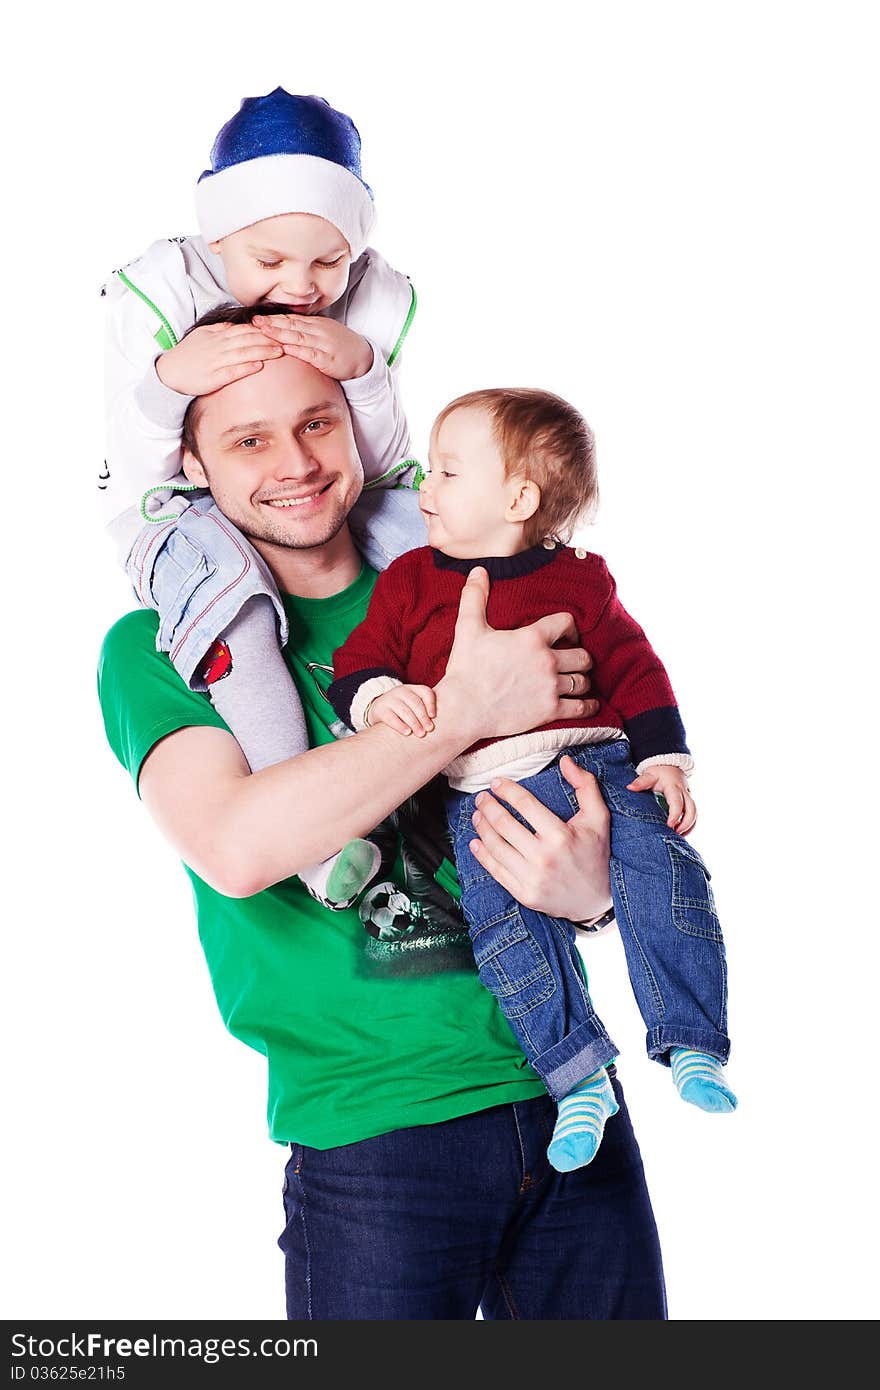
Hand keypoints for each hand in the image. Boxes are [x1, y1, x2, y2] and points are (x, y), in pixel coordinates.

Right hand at [155, 323, 283, 394]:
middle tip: (287, 340)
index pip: (245, 329)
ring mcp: (216, 361)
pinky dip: (246, 368)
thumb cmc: (188, 355)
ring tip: (279, 352)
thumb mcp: (202, 336)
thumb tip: (235, 325)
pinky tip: (259, 366)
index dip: (263, 329)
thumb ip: (220, 329)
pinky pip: (232, 371)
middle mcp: (219, 346)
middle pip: (248, 339)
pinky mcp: (214, 377)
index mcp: (218, 336)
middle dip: (268, 339)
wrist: (169, 372)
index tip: (279, 330)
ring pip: (243, 353)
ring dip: (262, 352)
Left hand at [252, 314, 373, 380]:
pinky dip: (299, 351)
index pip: (290, 319)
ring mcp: (323, 344)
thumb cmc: (340, 346)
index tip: (256, 318)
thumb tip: (281, 329)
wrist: (362, 357)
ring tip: (264, 332)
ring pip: (299, 337)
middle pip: (291, 325)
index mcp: (315, 324)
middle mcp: (318, 331)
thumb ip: (303, 330)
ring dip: (281, 334)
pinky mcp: (328, 358)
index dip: (273, 318)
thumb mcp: (321, 333)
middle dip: (272, 323)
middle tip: (254, 321)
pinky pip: (312, 354)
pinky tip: (287, 349)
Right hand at [368, 684, 436, 736]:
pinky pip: (391, 717)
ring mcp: (390, 699)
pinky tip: (407, 732)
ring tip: (421, 734)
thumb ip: (426, 710)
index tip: (434, 716)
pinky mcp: (380, 709)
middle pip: (415, 703)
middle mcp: (402, 691)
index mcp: (413, 689)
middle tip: (429, 729)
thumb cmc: (404, 709)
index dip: (431, 704)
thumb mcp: (414, 705)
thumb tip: (445, 723)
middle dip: (423, 717)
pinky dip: (400, 725)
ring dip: (414, 723)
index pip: (425, 692)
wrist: (379, 708)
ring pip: (404, 710)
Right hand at [437, 567, 597, 744]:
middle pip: (582, 655)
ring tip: (577, 681)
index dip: (570, 628)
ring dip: (583, 680)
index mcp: (532, 637)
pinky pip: (581, 708)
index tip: (567, 635)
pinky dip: (588, 705)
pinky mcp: (550, 711)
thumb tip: (478, 571)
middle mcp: (547, 661)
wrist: (463, 709)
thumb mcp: (468, 628)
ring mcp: (550, 687)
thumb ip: (475, 597)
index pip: (567, 623)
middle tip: (574, 659)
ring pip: (584, 681)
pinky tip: (588, 704)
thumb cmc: (465, 669)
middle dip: (580, 656)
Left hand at [469, 756, 611, 917]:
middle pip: (505, 825)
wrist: (596, 901)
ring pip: (496, 847)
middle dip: (488, 807)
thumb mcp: (598, 818)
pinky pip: (496, 871)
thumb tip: (566, 761)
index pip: (525, 805)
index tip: (496, 783)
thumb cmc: (596, 855)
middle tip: (481, 797)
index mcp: (561, 836)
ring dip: (482, 828)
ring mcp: (532, 878)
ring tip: (477, 815)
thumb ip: (585, 786)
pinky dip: (482, 855)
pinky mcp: (524, 894)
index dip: (507, 790)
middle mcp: (544, 857)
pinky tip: (475, 842)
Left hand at [627, 763, 695, 834]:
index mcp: (674, 788)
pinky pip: (693, 814)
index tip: (669, 826)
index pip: (678, 803)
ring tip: (678, 835)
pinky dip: (689, 824)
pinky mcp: (689, 801)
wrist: (669, 765)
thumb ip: (641, 782)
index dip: (675, 815)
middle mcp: (684, 793)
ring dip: (688, 826)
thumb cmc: (658, 772)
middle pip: (692, 810)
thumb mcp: (649, 775)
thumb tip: (630, 788)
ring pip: (694, 814)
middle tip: (674, 833)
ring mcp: (688, 797)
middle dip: (685, 824)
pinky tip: (681, 832)